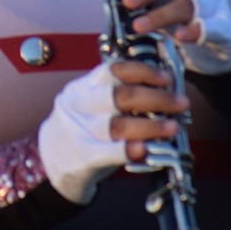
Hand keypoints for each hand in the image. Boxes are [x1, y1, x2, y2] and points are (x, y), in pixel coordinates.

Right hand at [37, 60, 187, 203]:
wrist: (49, 159)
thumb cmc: (82, 126)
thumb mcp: (91, 102)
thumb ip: (118, 93)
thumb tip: (163, 88)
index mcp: (84, 87)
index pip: (114, 70)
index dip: (144, 71)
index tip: (166, 77)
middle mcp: (80, 105)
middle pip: (120, 96)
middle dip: (156, 98)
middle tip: (181, 103)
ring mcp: (80, 131)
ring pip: (117, 125)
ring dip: (151, 126)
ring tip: (173, 127)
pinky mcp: (83, 157)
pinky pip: (108, 152)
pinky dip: (128, 150)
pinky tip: (146, 149)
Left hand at [119, 0, 230, 74]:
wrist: (223, 39)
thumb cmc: (179, 14)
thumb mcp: (159, 0)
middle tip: (127, 3)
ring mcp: (208, 4)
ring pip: (188, 3)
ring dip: (161, 14)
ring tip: (138, 26)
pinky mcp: (222, 28)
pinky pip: (211, 26)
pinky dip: (196, 30)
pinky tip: (181, 36)